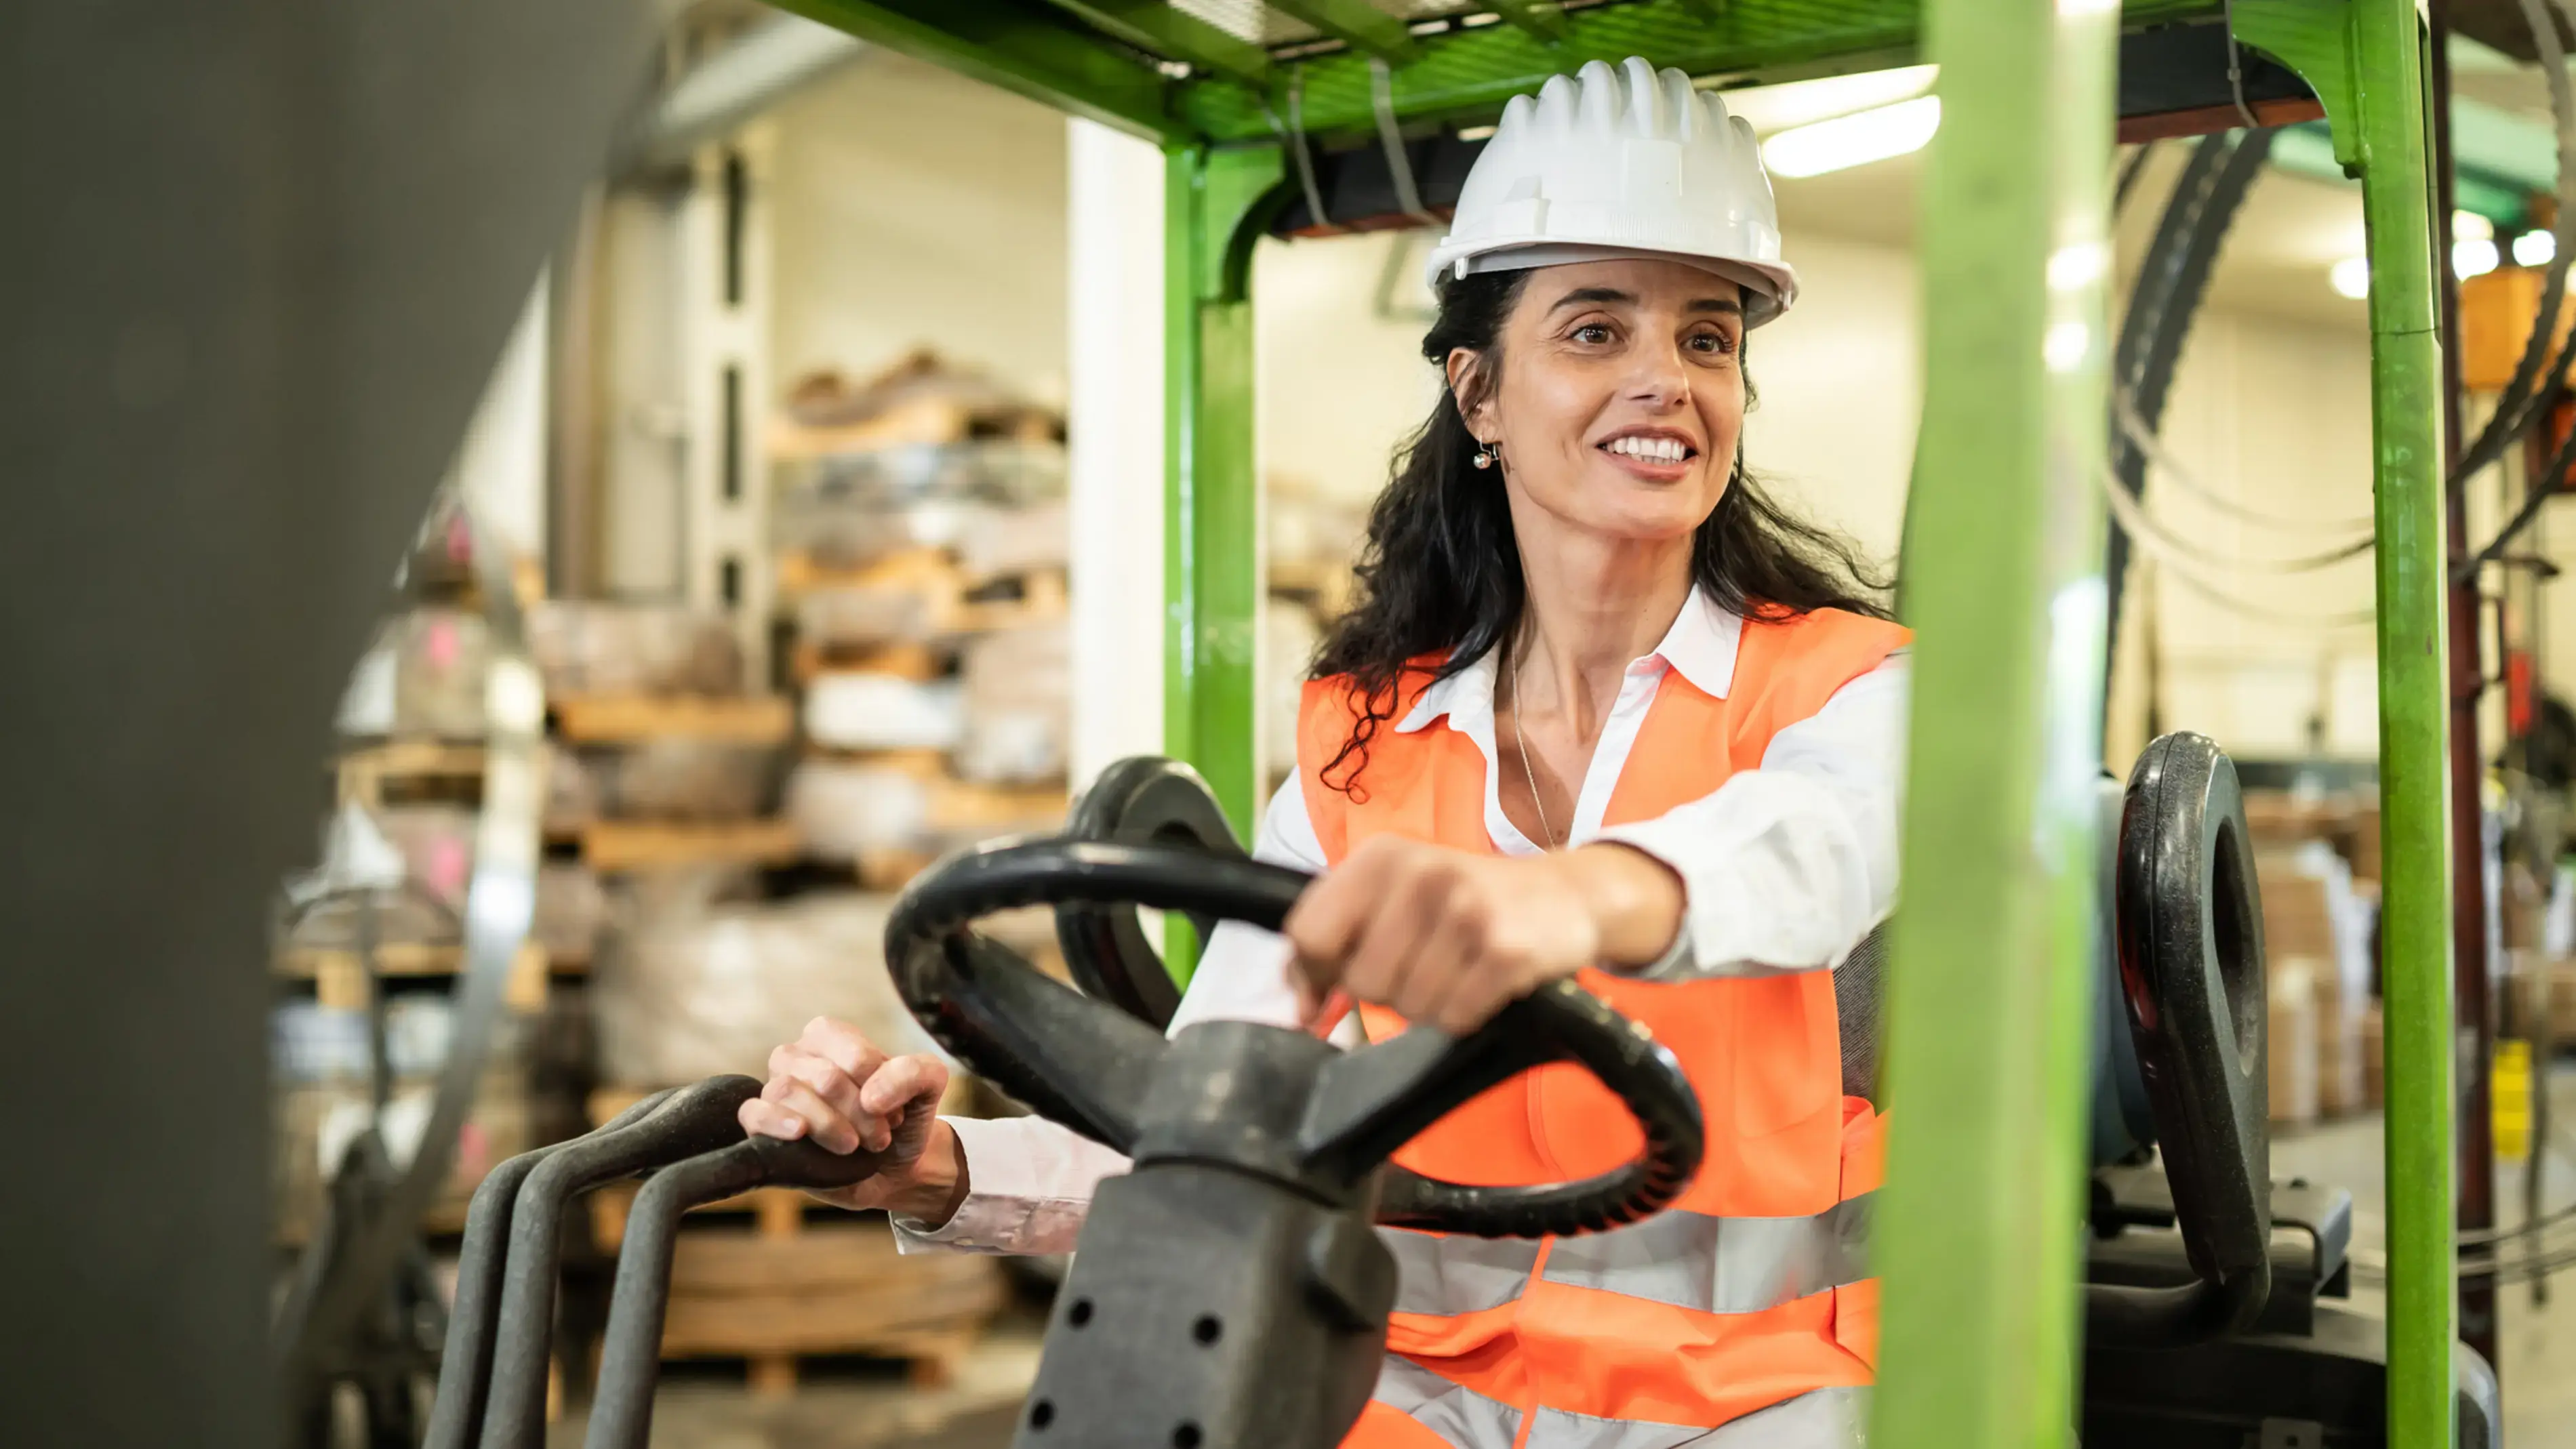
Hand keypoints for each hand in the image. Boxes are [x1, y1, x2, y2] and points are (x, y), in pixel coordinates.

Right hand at [737, 1017, 968, 1222]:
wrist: (892, 1166)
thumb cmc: (902, 1118)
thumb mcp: (929, 1085)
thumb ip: (914, 1072)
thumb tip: (871, 1097)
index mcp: (830, 1036)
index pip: (851, 1053)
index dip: (879, 1086)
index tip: (894, 1112)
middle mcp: (798, 1057)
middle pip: (824, 1077)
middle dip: (859, 1113)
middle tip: (879, 1136)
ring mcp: (777, 1090)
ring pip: (788, 1092)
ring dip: (830, 1125)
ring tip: (853, 1146)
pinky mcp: (763, 1126)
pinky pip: (752, 1113)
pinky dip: (773, 1121)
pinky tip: (798, 1132)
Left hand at [1280, 836, 1682, 1035]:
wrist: (1567, 894)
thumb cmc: (1468, 900)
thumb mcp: (1398, 894)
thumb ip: (1338, 937)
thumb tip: (1297, 1005)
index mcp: (1381, 858)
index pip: (1308, 933)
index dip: (1313, 975)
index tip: (1329, 987)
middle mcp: (1421, 875)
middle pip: (1360, 981)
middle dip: (1389, 990)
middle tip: (1426, 964)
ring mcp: (1467, 911)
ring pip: (1409, 1006)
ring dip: (1433, 1005)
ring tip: (1459, 970)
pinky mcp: (1506, 950)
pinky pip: (1456, 1017)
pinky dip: (1468, 1014)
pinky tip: (1486, 984)